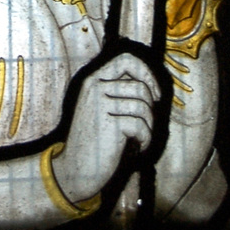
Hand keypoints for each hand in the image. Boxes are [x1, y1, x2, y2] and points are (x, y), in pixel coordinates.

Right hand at [52, 53, 159, 202]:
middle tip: (146, 121)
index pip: (126, 60)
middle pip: (140, 86)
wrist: (75, 169)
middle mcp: (95, 87)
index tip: (154, 93)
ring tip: (140, 136)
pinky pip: (141, 125)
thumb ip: (116, 90)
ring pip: (143, 106)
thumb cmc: (94, 139)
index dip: (146, 73)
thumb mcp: (98, 106)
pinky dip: (146, 139)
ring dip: (149, 125)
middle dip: (150, 106)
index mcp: (93, 80)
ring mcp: (100, 104)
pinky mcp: (108, 124)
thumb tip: (149, 83)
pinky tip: (138, 147)